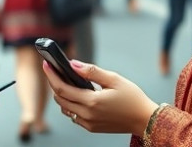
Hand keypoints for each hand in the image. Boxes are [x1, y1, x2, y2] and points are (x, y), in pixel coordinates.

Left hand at [42, 60, 157, 135]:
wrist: (144, 119)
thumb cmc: (133, 98)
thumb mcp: (114, 79)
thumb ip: (92, 71)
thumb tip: (73, 64)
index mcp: (92, 102)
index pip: (62, 88)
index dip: (52, 75)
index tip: (46, 64)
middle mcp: (87, 115)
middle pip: (60, 99)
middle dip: (54, 83)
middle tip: (54, 70)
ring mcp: (88, 123)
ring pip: (65, 108)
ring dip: (61, 95)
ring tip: (65, 81)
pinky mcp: (91, 128)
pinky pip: (74, 116)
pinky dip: (70, 105)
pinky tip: (77, 96)